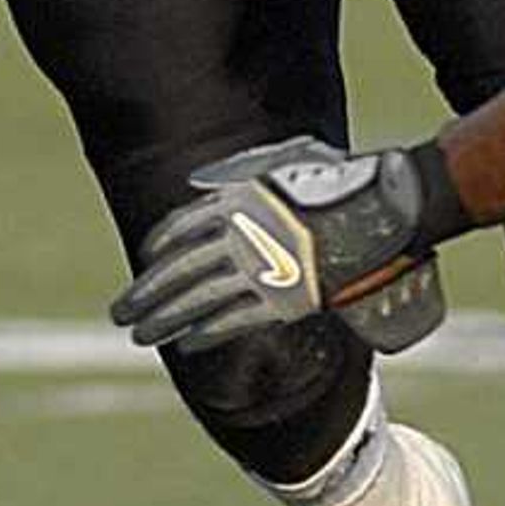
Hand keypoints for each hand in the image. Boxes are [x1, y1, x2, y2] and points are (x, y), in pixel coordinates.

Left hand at [108, 136, 447, 355]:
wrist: (386, 208)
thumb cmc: (341, 181)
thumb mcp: (286, 161)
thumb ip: (244, 172)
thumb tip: (205, 180)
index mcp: (237, 198)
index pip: (180, 226)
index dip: (157, 247)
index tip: (144, 261)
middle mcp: (240, 233)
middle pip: (178, 270)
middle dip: (144, 293)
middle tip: (119, 312)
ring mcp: (260, 267)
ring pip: (196, 299)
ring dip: (163, 319)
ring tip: (138, 334)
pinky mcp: (284, 297)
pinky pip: (234, 319)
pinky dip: (206, 332)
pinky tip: (185, 344)